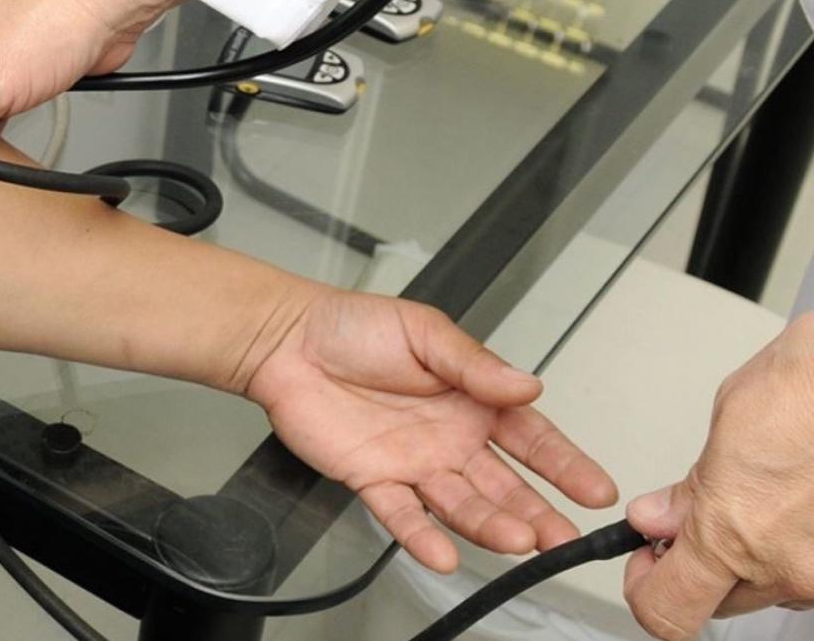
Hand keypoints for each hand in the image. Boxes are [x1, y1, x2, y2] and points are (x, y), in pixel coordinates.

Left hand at [245, 289, 618, 572]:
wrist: (287, 341)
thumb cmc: (353, 327)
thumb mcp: (424, 332)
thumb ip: (475, 364)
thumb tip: (528, 386)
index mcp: (474, 400)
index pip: (532, 439)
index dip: (565, 465)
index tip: (596, 490)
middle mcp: (451, 439)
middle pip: (503, 485)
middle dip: (537, 512)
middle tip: (563, 538)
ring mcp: (414, 464)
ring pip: (460, 504)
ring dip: (489, 525)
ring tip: (517, 541)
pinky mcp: (373, 480)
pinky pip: (402, 515)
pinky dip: (422, 537)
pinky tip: (444, 555)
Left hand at [622, 315, 813, 639]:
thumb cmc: (805, 392)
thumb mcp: (725, 431)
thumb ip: (689, 491)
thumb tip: (656, 519)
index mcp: (730, 538)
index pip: (664, 614)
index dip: (645, 589)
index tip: (645, 562)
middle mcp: (784, 569)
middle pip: (715, 601)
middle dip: (698, 567)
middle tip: (696, 523)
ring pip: (764, 588)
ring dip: (748, 558)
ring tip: (756, 502)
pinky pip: (804, 571)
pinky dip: (790, 547)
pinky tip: (790, 507)